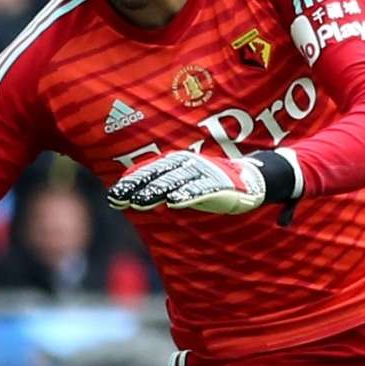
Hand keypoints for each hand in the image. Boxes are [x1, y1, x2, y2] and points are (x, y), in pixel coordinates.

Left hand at [108, 151, 266, 213]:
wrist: (251, 178)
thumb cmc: (211, 181)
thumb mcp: (182, 181)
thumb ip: (159, 184)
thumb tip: (130, 192)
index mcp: (178, 162)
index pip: (149, 171)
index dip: (131, 183)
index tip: (113, 196)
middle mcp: (188, 165)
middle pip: (158, 176)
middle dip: (137, 187)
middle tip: (118, 199)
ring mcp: (204, 175)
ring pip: (176, 183)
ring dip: (156, 191)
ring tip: (139, 202)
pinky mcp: (220, 186)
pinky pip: (202, 190)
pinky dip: (187, 195)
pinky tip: (174, 202)